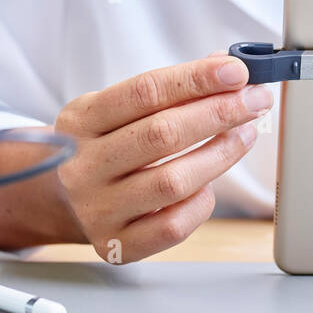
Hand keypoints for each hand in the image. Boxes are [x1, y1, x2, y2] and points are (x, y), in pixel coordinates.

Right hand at [52, 51, 272, 262]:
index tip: (236, 71)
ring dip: (220, 153)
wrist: (57, 199)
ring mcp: (96, 209)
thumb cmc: (103, 145)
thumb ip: (168, 88)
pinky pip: (172, 226)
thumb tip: (224, 67)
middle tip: (255, 100)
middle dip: (219, 112)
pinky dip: (200, 202)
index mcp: (80, 120)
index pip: (144, 91)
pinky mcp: (115, 245)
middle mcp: (83, 165)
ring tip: (244, 134)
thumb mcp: (117, 108)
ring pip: (173, 182)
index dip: (195, 79)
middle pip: (162, 134)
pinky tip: (209, 184)